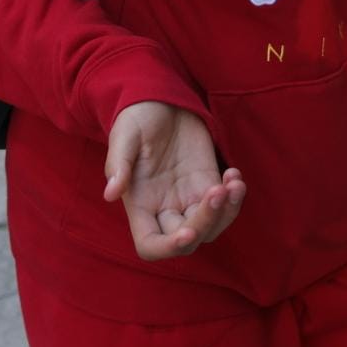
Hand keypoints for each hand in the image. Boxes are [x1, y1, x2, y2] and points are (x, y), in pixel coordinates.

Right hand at [104, 101, 245, 261]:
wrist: (160, 99)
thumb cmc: (137, 118)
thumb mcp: (124, 135)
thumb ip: (118, 164)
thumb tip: (110, 194)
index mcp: (140, 205)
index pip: (151, 245)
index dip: (169, 247)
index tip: (188, 231)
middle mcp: (164, 209)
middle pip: (188, 238)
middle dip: (206, 221)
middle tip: (217, 190)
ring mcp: (188, 198)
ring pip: (211, 227)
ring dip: (227, 212)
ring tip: (233, 182)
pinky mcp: (207, 183)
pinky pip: (225, 204)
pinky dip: (235, 197)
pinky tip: (235, 175)